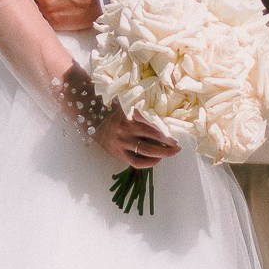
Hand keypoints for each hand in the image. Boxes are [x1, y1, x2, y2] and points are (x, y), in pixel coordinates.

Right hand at [61, 65, 175, 172]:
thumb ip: (140, 111)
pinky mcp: (118, 154)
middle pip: (152, 140)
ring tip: (171, 153)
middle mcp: (127, 131)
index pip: (152, 126)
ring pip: (146, 152)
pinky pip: (136, 162)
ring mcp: (122, 144)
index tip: (175, 133)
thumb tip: (160, 113)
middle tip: (178, 146)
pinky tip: (156, 160)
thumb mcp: (125, 105)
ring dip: (161, 154)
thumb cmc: (112, 110)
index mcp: (129, 118)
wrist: (91, 119)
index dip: (165, 132)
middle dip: (168, 144)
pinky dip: (148, 163)